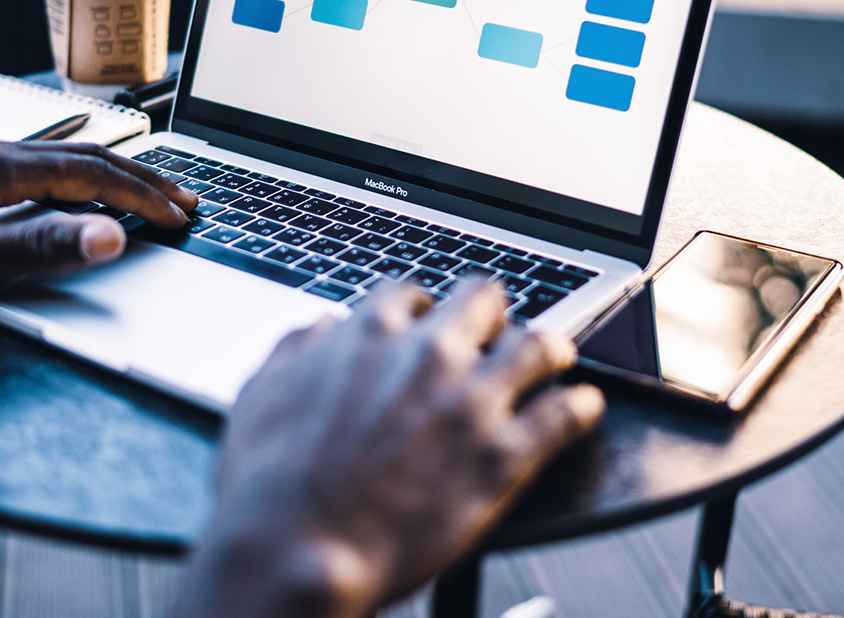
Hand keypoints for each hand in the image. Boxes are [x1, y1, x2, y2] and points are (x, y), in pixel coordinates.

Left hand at [0, 139, 197, 301]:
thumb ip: (39, 248)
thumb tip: (111, 235)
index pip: (94, 176)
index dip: (144, 198)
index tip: (182, 217)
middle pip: (86, 160)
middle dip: (142, 180)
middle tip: (185, 201)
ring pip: (62, 160)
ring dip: (112, 176)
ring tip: (145, 193)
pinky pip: (36, 167)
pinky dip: (77, 179)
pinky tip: (74, 193)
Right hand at [174, 282, 605, 617]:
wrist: (299, 551)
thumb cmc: (270, 485)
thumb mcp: (261, 395)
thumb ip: (297, 350)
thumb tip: (321, 328)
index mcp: (370, 334)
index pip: (411, 292)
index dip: (422, 307)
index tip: (427, 322)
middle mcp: (429, 356)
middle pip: (485, 300)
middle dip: (490, 313)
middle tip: (494, 331)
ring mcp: (473, 403)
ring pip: (539, 345)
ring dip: (548, 349)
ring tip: (555, 357)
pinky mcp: (506, 456)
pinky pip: (566, 414)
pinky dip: (580, 406)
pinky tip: (582, 407)